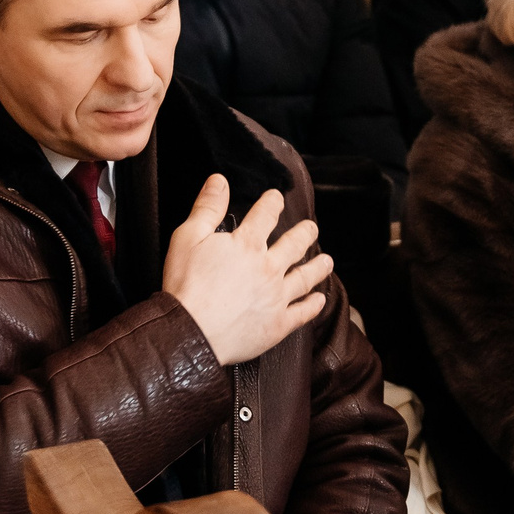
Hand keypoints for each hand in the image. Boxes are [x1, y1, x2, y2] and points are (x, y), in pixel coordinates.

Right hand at [162, 176, 332, 366]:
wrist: (190, 331)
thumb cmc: (185, 286)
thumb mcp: (188, 238)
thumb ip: (207, 208)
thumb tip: (219, 181)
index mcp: (247, 244)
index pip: (265, 215)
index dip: (272, 202)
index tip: (277, 197)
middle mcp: (268, 268)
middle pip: (294, 245)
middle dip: (305, 233)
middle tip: (311, 228)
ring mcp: (276, 297)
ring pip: (305, 278)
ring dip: (318, 267)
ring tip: (327, 261)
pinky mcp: (278, 324)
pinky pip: (302, 313)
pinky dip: (313, 306)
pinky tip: (319, 300)